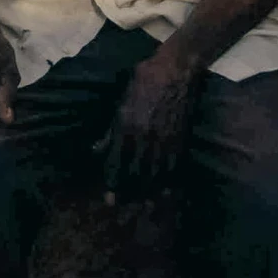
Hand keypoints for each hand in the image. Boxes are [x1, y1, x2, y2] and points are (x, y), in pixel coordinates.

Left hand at [96, 51, 199, 202]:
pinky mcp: (181, 139)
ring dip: (149, 194)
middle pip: (135, 175)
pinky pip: (174, 167)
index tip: (110, 199)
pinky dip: (170, 183)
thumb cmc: (143, 81)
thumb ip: (111, 131)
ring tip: (145, 208)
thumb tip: (97, 150)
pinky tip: (166, 194)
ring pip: (155, 175)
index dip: (114, 184)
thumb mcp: (120, 103)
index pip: (117, 164)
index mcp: (126, 127)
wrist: (175, 69)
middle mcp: (144, 137)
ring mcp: (164, 140)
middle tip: (125, 209)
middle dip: (130, 194)